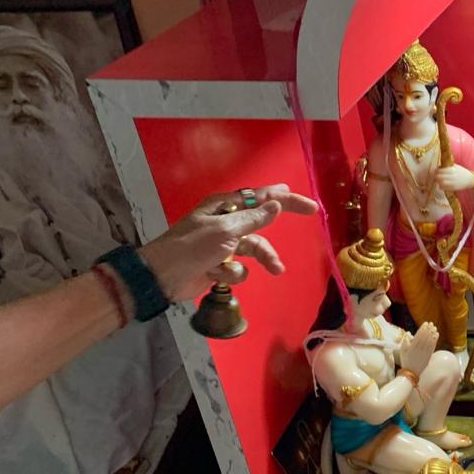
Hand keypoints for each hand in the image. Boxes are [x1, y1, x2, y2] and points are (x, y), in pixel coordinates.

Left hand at [139, 184, 317, 301]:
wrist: (163, 276)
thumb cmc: (192, 247)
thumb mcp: (226, 230)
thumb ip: (253, 219)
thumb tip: (276, 205)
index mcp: (224, 206)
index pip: (261, 197)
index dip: (286, 199)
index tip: (309, 205)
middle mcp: (226, 221)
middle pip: (261, 221)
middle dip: (278, 226)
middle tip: (309, 217)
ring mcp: (223, 243)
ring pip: (254, 248)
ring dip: (263, 258)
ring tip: (275, 270)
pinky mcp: (220, 264)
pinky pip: (239, 267)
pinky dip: (232, 272)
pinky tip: (218, 274)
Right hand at [401, 322, 437, 376]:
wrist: (411, 373)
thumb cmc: (405, 360)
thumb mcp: (402, 350)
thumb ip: (405, 341)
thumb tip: (409, 333)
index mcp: (412, 347)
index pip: (419, 335)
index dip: (423, 328)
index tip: (426, 323)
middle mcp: (419, 349)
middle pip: (425, 337)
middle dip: (428, 329)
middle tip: (431, 323)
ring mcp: (424, 352)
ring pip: (430, 341)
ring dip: (432, 333)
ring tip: (434, 328)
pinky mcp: (429, 356)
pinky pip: (432, 347)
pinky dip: (435, 340)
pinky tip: (437, 335)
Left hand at [434, 164, 473, 193]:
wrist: (470, 179)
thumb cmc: (462, 172)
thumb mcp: (456, 166)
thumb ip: (448, 166)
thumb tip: (439, 166)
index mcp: (452, 169)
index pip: (440, 170)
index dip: (436, 171)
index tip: (435, 171)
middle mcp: (452, 176)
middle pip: (439, 176)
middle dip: (436, 176)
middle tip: (435, 176)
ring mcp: (453, 182)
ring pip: (441, 183)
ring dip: (438, 182)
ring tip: (438, 181)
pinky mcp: (454, 188)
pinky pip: (445, 188)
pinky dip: (441, 187)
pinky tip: (441, 185)